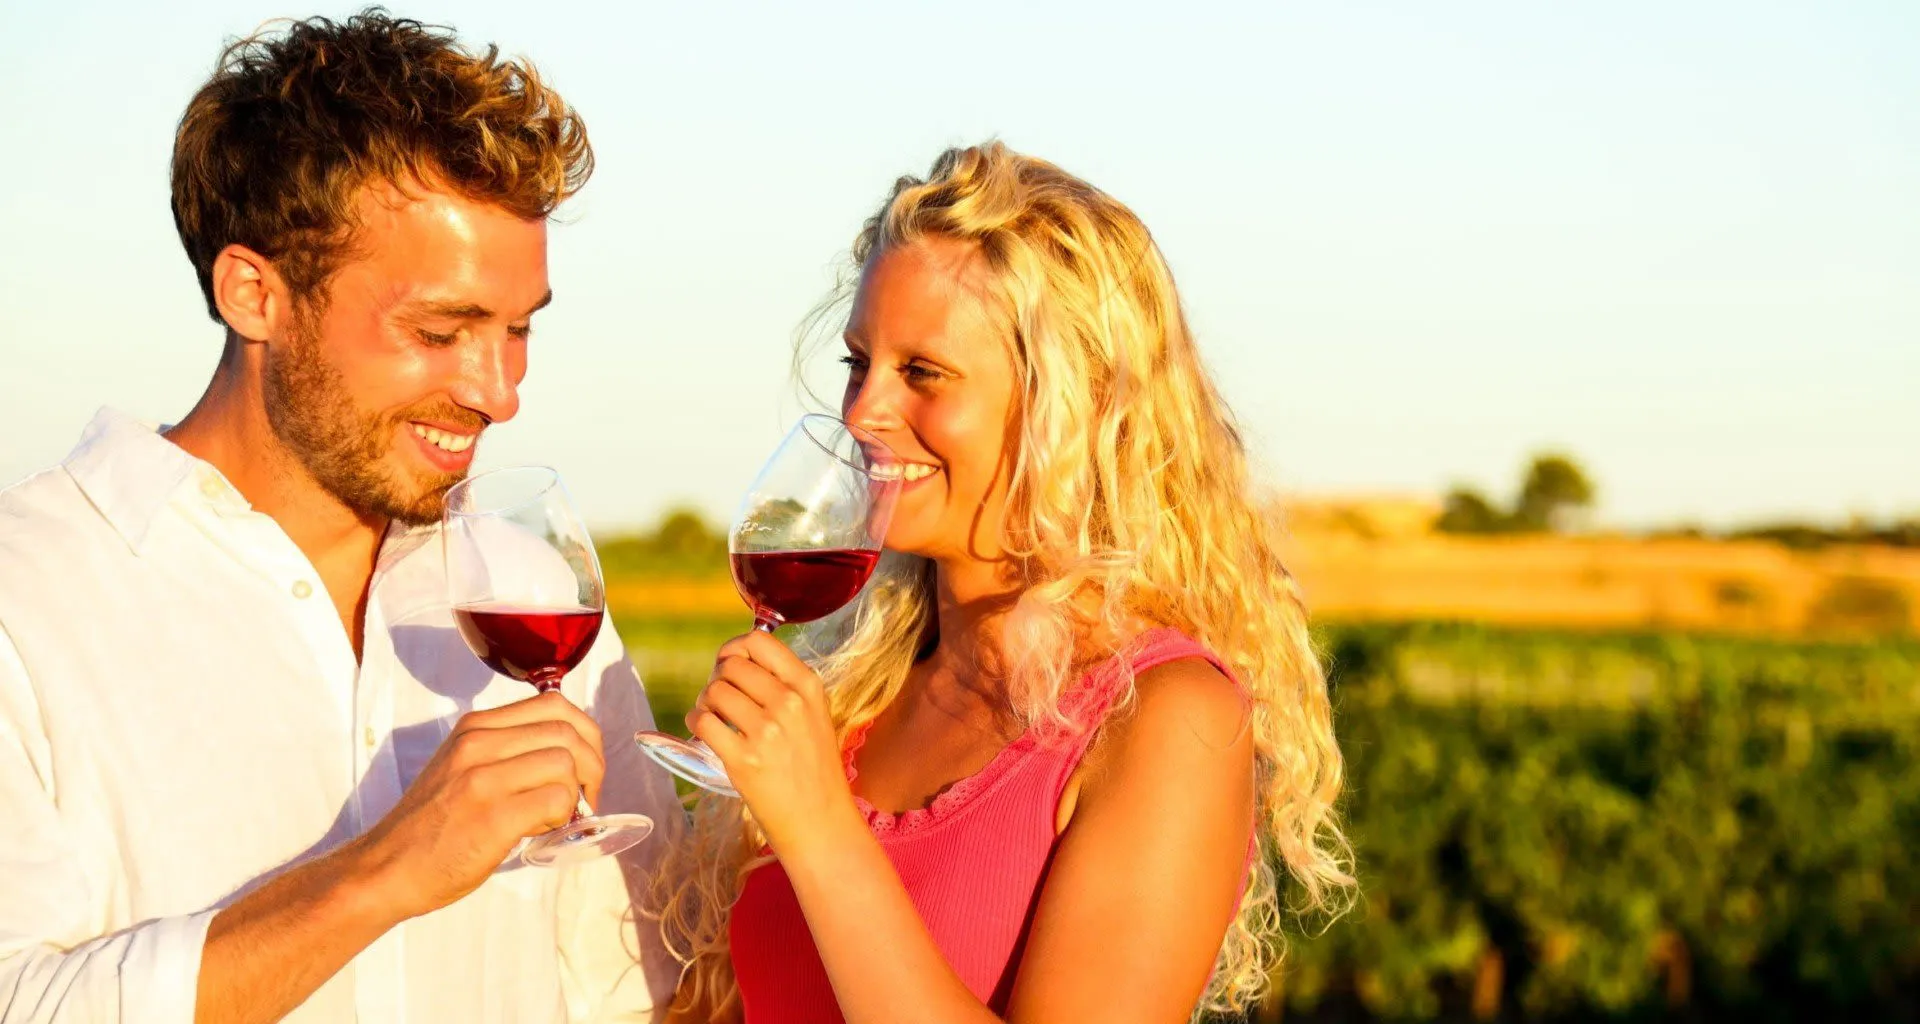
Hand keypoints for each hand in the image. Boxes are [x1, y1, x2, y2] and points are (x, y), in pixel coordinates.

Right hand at [353, 691, 606, 918]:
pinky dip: (563, 817)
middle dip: (591, 766)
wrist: (386, 868)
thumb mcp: (462, 767)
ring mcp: (483, 779)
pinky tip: (542, 831)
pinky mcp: (492, 817)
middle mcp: (478, 744)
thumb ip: (508, 752)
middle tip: (583, 798)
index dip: (584, 735)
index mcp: (475, 727)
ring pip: (565, 764)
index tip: (582, 767)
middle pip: (567, 732)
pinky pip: (555, 800)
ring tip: (554, 819)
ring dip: (574, 795)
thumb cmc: (432, 825)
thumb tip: (570, 757)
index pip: (555, 705)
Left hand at [688, 630, 861, 854]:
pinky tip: (705, 733)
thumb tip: (738, 660)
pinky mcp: (743, 759)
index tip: (729, 664)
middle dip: (717, 677)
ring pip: (714, 691)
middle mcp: (789, 703)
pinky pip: (702, 722)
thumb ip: (784, 685)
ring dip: (705, 702)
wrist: (820, 820)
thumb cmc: (814, 769)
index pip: (759, 641)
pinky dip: (695, 723)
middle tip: (720, 698)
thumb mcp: (815, 714)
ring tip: (714, 718)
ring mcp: (766, 731)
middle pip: (730, 665)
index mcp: (808, 686)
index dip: (734, 647)